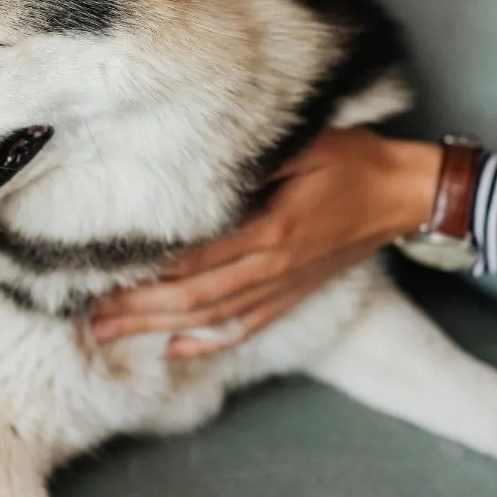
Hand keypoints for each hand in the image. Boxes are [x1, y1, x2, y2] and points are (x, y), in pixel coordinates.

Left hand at [91, 129, 440, 358]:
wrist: (405, 195)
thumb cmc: (354, 161)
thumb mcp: (304, 145)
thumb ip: (253, 162)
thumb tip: (198, 170)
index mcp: (272, 230)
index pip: (196, 258)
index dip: (148, 271)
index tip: (102, 274)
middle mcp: (273, 268)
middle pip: (193, 298)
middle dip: (138, 311)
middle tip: (91, 319)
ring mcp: (282, 288)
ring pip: (211, 318)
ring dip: (159, 329)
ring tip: (112, 334)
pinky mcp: (292, 296)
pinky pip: (244, 327)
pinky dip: (208, 342)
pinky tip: (176, 351)